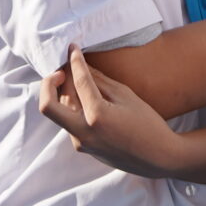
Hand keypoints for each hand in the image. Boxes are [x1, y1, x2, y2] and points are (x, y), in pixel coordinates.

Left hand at [37, 46, 182, 178]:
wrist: (157, 158)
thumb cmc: (148, 124)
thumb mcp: (127, 97)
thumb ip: (101, 81)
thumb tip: (83, 66)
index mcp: (97, 116)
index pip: (78, 82)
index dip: (74, 61)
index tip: (72, 48)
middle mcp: (83, 132)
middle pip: (48, 104)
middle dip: (50, 82)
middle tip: (63, 68)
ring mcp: (80, 143)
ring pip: (59, 112)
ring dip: (61, 93)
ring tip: (75, 79)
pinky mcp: (82, 147)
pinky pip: (68, 122)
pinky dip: (71, 106)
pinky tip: (84, 97)